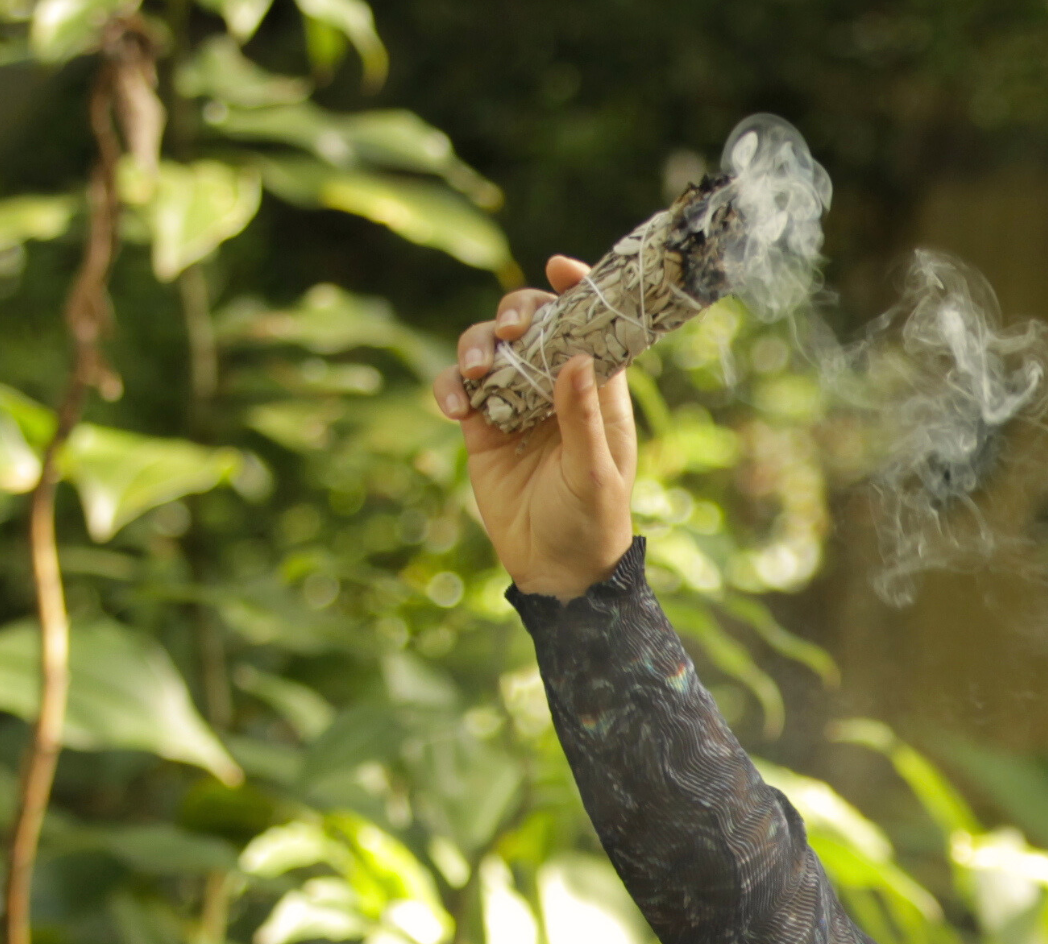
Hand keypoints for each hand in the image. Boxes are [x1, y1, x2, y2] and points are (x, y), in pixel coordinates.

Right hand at [432, 255, 637, 598]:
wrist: (555, 571)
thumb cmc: (592, 523)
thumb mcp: (594, 473)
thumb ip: (583, 417)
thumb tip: (576, 357)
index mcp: (597, 391)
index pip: (590, 327)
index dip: (577, 291)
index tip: (560, 268)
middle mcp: (556, 387)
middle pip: (534, 325)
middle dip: (519, 312)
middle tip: (514, 328)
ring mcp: (515, 403)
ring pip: (491, 348)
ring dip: (479, 345)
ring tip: (478, 371)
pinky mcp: (481, 426)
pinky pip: (459, 388)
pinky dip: (451, 386)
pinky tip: (454, 407)